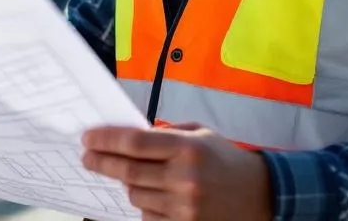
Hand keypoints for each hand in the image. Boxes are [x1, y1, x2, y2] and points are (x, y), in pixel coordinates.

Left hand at [82, 124, 272, 220]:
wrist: (260, 194)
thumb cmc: (225, 159)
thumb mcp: (200, 134)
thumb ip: (165, 134)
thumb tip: (127, 137)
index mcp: (188, 147)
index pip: (135, 142)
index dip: (107, 140)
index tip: (88, 138)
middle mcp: (185, 177)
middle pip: (128, 171)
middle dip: (102, 162)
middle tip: (87, 157)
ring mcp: (184, 205)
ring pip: (135, 194)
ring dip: (128, 183)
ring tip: (132, 174)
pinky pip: (148, 215)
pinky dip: (145, 204)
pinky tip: (153, 194)